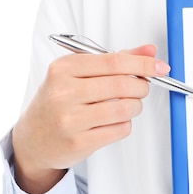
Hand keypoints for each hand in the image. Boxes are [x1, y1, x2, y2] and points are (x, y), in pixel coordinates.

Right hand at [12, 45, 169, 193]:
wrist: (33, 138)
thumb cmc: (58, 102)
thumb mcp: (78, 74)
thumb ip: (114, 60)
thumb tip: (148, 51)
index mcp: (63, 69)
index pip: (114, 62)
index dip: (143, 64)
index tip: (159, 67)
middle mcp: (64, 92)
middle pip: (122, 85)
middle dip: (141, 86)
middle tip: (142, 88)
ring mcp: (70, 119)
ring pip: (124, 109)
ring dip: (135, 107)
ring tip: (128, 105)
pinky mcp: (79, 142)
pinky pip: (120, 129)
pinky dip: (125, 124)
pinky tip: (114, 121)